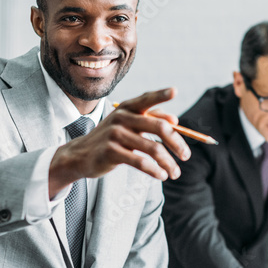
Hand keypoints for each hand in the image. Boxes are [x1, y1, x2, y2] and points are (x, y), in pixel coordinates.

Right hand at [49, 88, 190, 195]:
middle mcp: (122, 118)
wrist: (81, 155)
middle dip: (177, 143)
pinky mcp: (111, 152)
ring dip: (168, 162)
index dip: (161, 94)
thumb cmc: (111, 138)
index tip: (175, 91)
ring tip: (175, 173)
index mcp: (128, 108)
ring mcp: (115, 134)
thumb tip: (175, 120)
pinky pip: (140, 161)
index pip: (147, 99)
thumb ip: (150, 119)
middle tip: (187, 156)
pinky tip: (161, 176)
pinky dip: (154, 170)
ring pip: (153, 148)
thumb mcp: (128, 125)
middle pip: (159, 127)